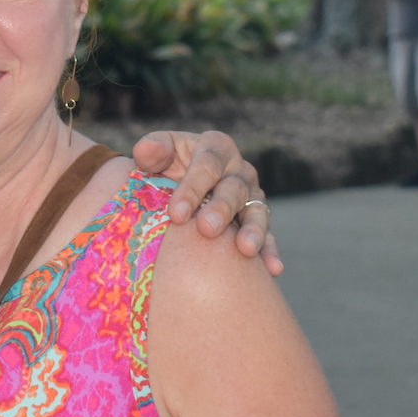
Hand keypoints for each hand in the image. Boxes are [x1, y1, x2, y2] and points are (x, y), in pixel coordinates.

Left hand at [132, 130, 282, 276]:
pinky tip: (272, 268)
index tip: (176, 215)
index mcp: (215, 148)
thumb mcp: (157, 154)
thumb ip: (152, 150)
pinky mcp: (257, 221)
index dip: (192, 188)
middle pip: (234, 188)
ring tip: (246, 249)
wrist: (175, 188)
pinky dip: (270, 252)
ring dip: (253, 230)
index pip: (206, 165)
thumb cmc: (164, 169)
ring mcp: (251, 197)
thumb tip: (145, 151)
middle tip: (207, 230)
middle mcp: (238, 170)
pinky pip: (268, 237)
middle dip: (221, 209)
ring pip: (256, 212)